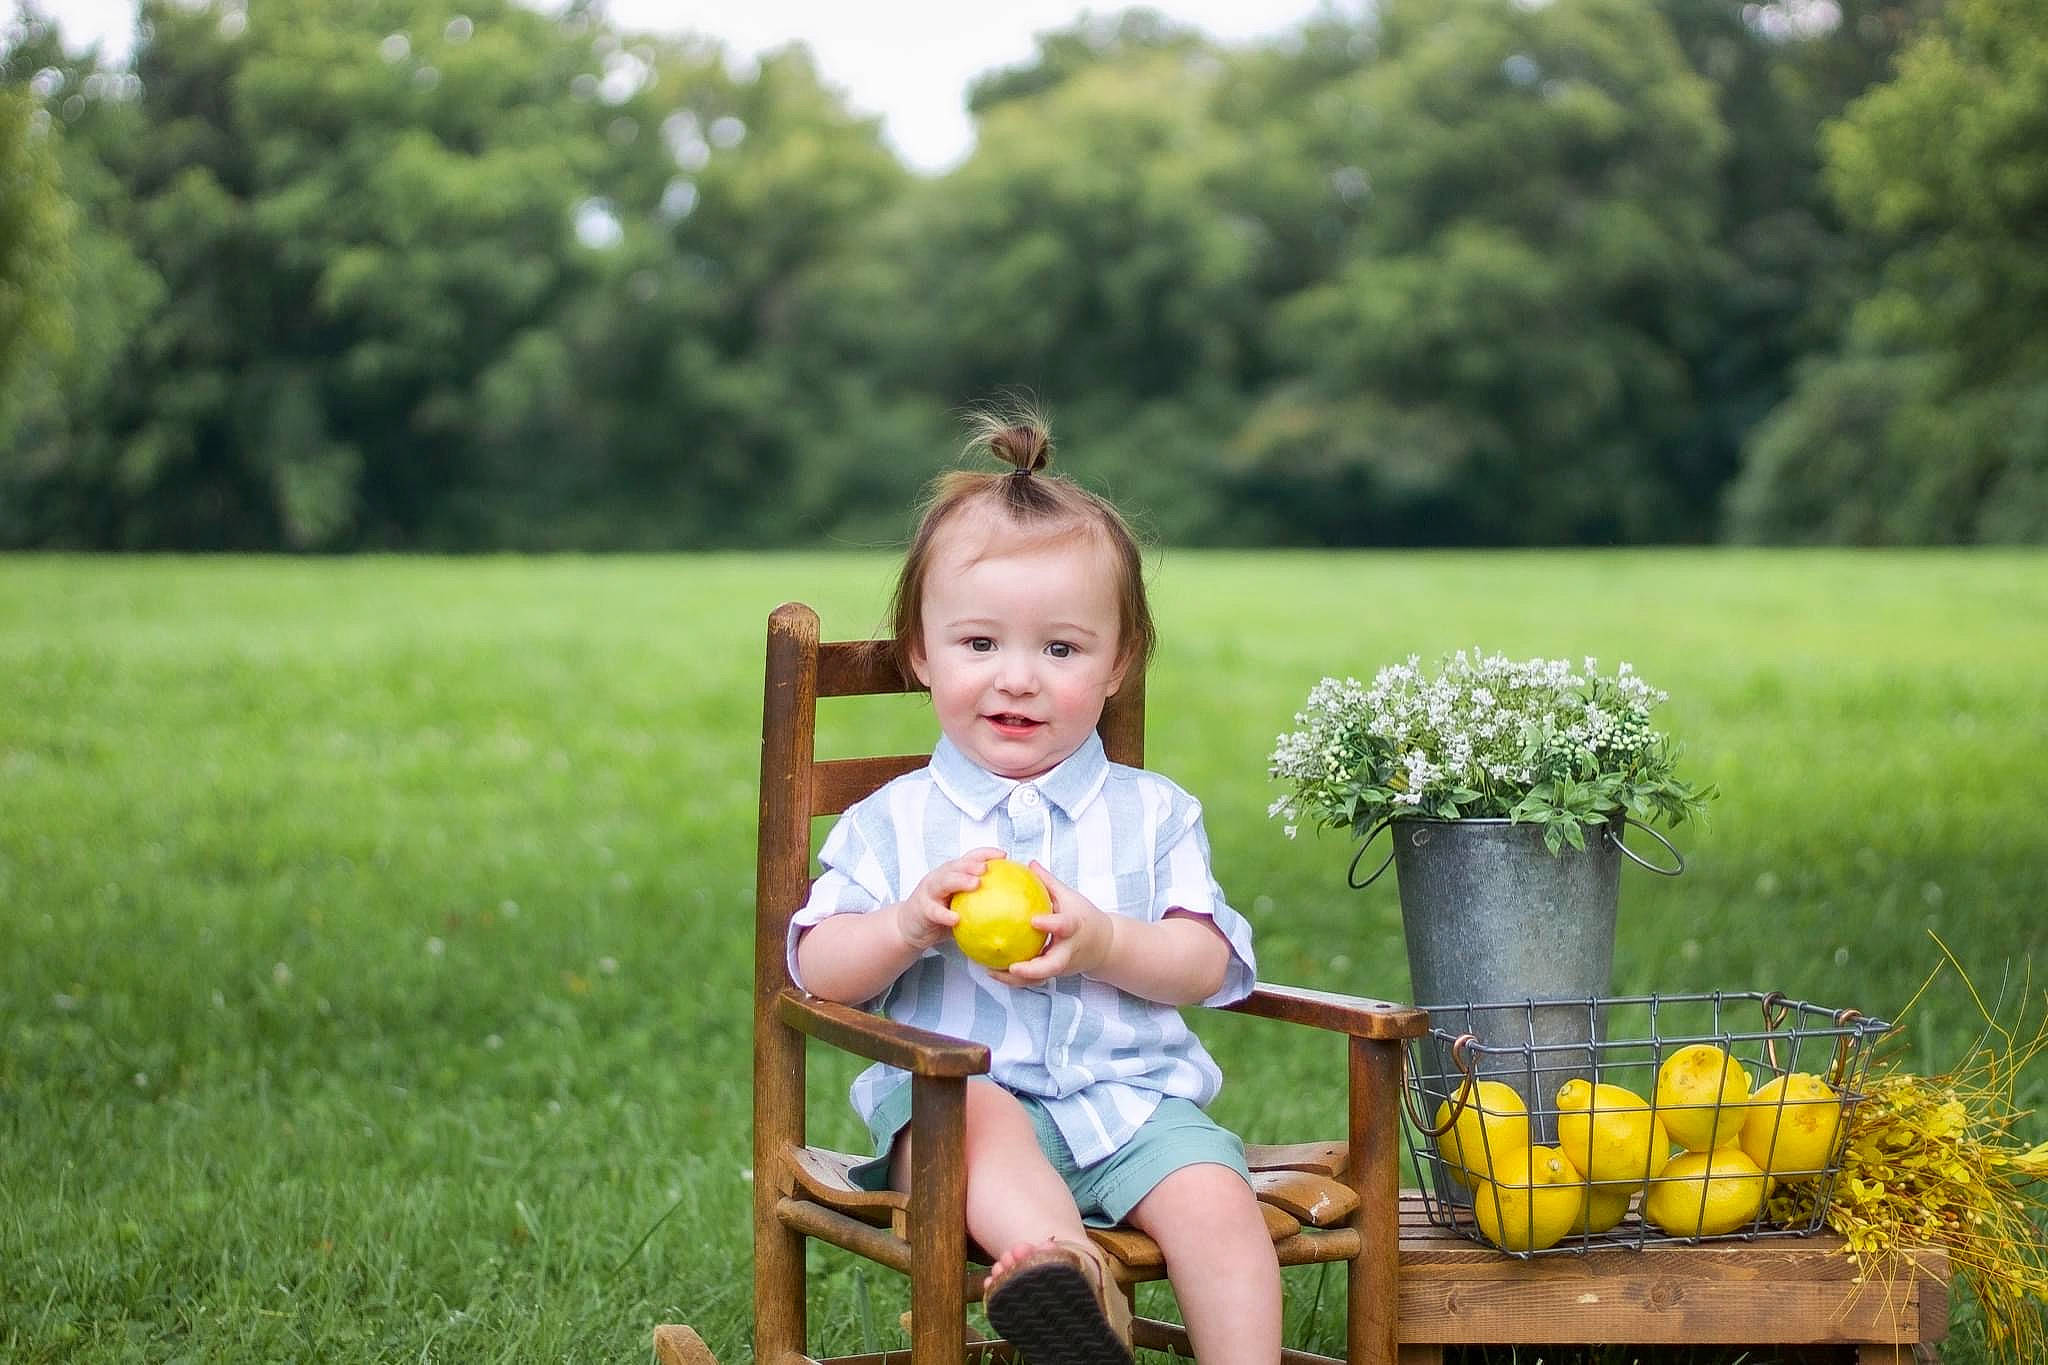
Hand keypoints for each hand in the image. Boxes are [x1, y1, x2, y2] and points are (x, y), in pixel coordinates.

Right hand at [892, 847, 1004, 952]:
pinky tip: (956, 919)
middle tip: (987, 868)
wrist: (909, 927)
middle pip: (956, 865)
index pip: (969, 858)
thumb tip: (1013, 906)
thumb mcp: (961, 905)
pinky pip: (934, 911)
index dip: (985, 853)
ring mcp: (929, 891)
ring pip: (943, 881)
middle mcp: (940, 878)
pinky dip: (945, 914)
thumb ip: (981, 902)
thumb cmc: (940, 914)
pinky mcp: (922, 908)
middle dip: (971, 864)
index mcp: (952, 874)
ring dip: (959, 881)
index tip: (1003, 855)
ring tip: (975, 884)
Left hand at [992, 862, 1114, 985]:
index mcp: (1074, 928)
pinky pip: (1034, 980)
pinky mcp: (1054, 974)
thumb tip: (1029, 864)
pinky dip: (1015, 979)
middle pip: (1053, 966)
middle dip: (1033, 970)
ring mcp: (1062, 966)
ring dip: (1017, 980)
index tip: (1033, 921)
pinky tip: (994, 971)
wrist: (1104, 946)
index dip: (1050, 924)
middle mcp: (1068, 950)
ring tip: (993, 971)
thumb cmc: (1085, 918)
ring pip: (1040, 979)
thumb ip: (1048, 883)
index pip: (1064, 926)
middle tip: (1012, 967)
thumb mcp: (1070, 897)